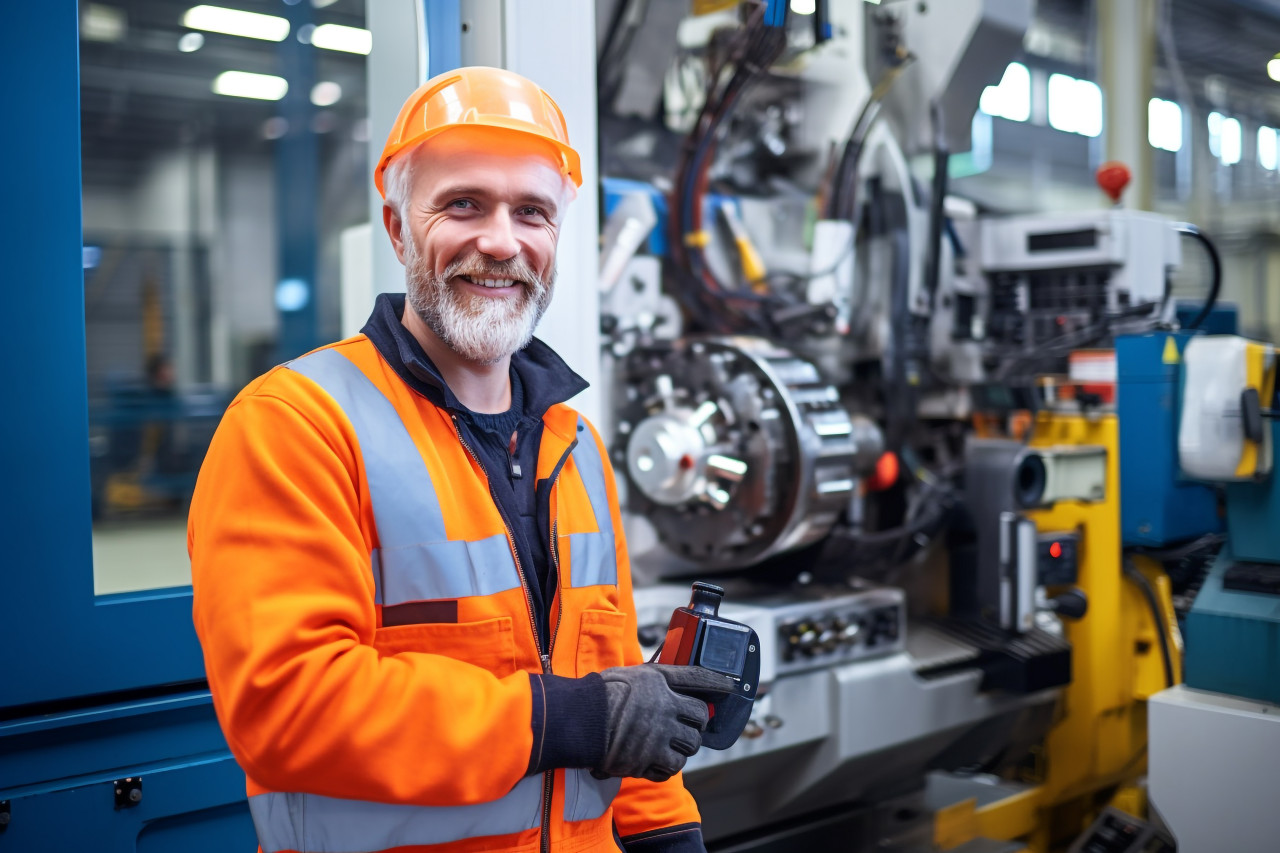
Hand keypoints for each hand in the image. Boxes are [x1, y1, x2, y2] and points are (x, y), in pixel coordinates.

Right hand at [593, 664, 737, 781]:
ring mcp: (660, 733)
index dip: (717, 682)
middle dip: (696, 723)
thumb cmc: (598, 696)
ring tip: (667, 745)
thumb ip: (651, 681)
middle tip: (686, 726)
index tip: (730, 686)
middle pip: (700, 717)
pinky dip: (667, 766)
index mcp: (658, 681)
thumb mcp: (628, 675)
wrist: (580, 721)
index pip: (697, 678)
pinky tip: (655, 761)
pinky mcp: (650, 758)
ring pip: (690, 745)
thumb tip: (664, 685)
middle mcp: (665, 705)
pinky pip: (672, 767)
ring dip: (682, 747)